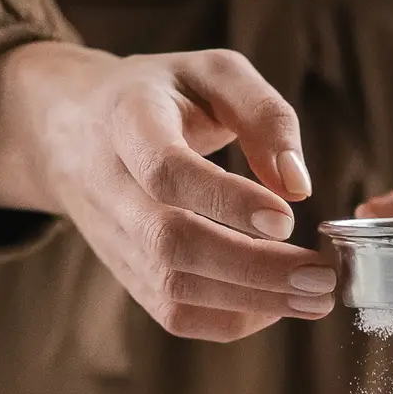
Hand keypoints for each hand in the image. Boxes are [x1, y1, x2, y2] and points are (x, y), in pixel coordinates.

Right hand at [0, 42, 334, 340]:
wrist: (71, 127)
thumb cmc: (161, 95)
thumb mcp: (213, 73)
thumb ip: (263, 114)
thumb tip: (298, 185)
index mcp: (127, 121)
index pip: (167, 171)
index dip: (225, 200)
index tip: (287, 218)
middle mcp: (110, 185)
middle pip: (171, 243)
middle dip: (253, 267)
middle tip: (321, 276)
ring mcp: (115, 238)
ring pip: (174, 288)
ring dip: (253, 301)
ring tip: (316, 298)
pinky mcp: (127, 274)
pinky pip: (174, 314)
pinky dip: (231, 320)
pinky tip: (277, 305)